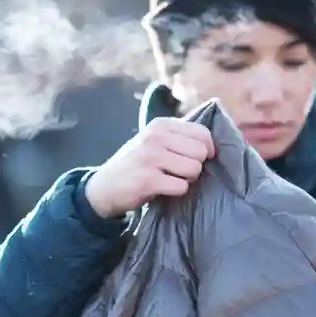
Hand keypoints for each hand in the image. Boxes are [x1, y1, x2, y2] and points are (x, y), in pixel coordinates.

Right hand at [84, 117, 215, 217]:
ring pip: (194, 169)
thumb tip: (212, 146)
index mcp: (160, 125)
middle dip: (195, 166)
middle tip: (178, 171)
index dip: (208, 149)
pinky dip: (176, 191)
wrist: (104, 187)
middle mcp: (155, 137)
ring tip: (169, 179)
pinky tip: (161, 188)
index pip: (202, 132)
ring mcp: (151, 157)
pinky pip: (181, 186)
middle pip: (200, 152)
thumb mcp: (153, 141)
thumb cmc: (135, 164)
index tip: (199, 158)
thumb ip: (179, 138)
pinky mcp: (148, 179)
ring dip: (186, 179)